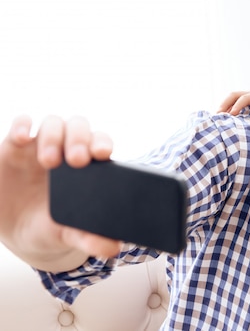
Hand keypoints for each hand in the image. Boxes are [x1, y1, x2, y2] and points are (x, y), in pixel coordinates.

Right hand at [0, 115, 121, 271]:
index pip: (100, 142)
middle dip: (79, 139)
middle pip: (79, 127)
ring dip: (53, 136)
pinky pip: (20, 125)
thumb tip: (113, 248)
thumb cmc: (53, 227)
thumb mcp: (69, 234)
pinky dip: (22, 124)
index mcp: (89, 166)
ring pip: (53, 123)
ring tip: (49, 161)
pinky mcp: (14, 147)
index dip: (102, 143)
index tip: (102, 154)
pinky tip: (22, 136)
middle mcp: (67, 149)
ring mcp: (41, 146)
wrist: (19, 232)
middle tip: (76, 160)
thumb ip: (90, 239)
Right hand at [216, 74, 249, 120]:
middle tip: (217, 115)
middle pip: (233, 95)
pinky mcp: (247, 99)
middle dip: (224, 104)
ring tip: (217, 118)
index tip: (232, 114)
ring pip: (232, 98)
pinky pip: (235, 101)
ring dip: (224, 106)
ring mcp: (247, 96)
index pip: (244, 98)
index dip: (238, 106)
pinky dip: (228, 107)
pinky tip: (225, 118)